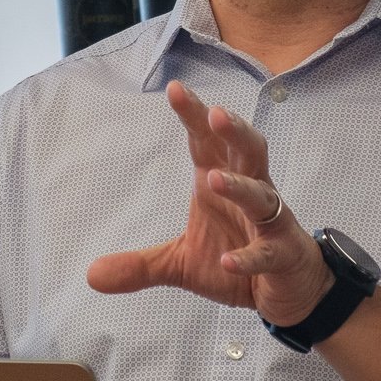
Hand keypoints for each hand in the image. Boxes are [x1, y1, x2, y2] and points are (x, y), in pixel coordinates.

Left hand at [86, 80, 333, 327]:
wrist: (289, 292)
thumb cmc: (238, 260)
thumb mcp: (181, 264)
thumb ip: (141, 265)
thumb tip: (91, 275)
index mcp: (222, 183)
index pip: (207, 142)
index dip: (194, 115)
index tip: (175, 88)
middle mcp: (252, 194)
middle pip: (248, 151)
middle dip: (233, 131)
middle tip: (215, 112)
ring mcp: (272, 224)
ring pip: (262, 196)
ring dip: (241, 186)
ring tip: (216, 179)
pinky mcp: (284, 255)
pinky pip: (268, 251)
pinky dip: (249, 256)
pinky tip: (228, 260)